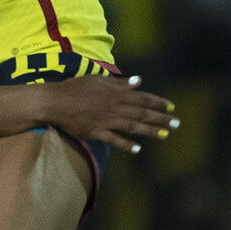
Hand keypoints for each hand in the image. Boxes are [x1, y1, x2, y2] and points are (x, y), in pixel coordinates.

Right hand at [40, 74, 178, 152]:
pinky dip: (126, 145)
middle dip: (161, 119)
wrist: (53, 101)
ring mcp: (106, 120)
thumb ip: (119, 83)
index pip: (142, 97)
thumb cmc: (74, 88)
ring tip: (165, 136)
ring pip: (133, 127)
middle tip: (177, 124)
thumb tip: (138, 81)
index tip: (171, 107)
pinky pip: (114, 139)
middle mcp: (114, 107)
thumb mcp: (97, 80)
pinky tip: (137, 149)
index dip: (158, 102)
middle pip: (142, 113)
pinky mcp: (96, 132)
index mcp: (116, 93)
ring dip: (150, 132)